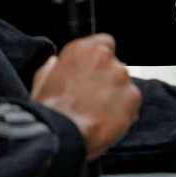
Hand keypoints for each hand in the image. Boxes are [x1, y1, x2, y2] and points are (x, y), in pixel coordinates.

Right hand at [30, 34, 141, 160]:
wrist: (60, 133)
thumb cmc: (49, 110)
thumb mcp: (42, 80)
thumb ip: (55, 66)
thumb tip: (57, 63)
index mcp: (82, 50)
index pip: (104, 43)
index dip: (100, 60)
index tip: (95, 71)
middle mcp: (105, 58)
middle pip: (115, 66)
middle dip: (107, 81)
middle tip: (92, 100)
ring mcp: (121, 76)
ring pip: (124, 85)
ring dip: (115, 97)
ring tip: (97, 115)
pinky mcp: (133, 96)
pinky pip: (132, 103)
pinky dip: (124, 112)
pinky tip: (106, 122)